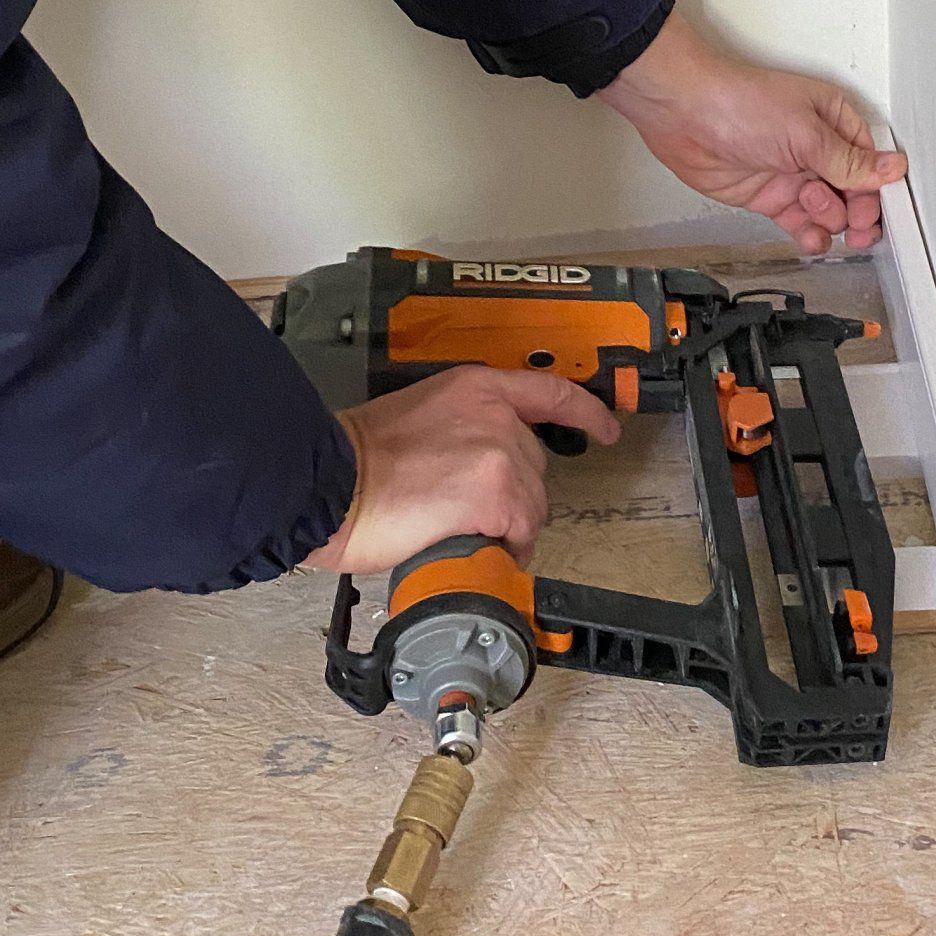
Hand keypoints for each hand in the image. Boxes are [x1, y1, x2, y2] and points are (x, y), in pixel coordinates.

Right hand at [303, 365, 619, 575]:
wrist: (328, 482)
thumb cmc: (355, 461)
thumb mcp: (418, 418)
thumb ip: (457, 429)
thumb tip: (470, 469)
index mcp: (475, 388)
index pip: (549, 392)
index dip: (586, 411)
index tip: (607, 426)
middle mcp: (495, 413)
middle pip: (537, 464)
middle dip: (515, 496)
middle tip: (474, 516)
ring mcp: (500, 452)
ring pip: (533, 503)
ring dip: (508, 526)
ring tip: (462, 534)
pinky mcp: (497, 493)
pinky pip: (522, 531)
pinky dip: (505, 547)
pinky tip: (473, 547)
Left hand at [598, 11, 906, 256]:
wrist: (684, 114)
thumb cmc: (738, 103)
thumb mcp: (806, 134)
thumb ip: (850, 161)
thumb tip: (892, 169)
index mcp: (835, 120)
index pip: (871, 162)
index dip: (879, 190)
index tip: (879, 211)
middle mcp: (817, 147)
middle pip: (855, 191)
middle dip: (858, 210)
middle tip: (855, 225)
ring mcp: (794, 173)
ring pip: (830, 210)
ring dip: (828, 217)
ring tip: (808, 201)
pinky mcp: (770, 195)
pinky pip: (801, 223)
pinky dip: (810, 234)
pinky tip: (811, 237)